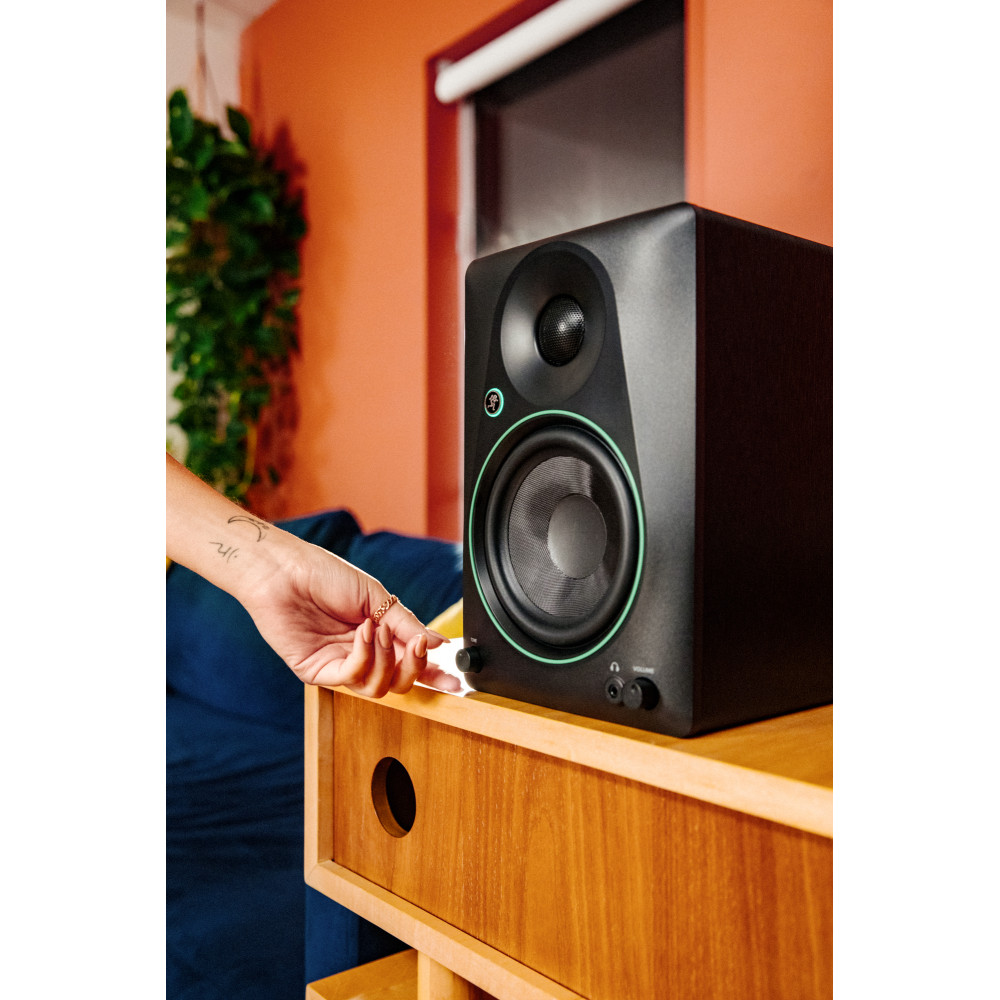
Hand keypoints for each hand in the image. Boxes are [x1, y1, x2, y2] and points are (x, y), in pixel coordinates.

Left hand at [240, 535, 459, 695]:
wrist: (284, 571)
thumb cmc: (325, 575)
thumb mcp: (376, 597)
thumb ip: (407, 624)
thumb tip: (438, 644)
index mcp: (378, 636)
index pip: (410, 663)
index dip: (433, 674)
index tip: (456, 681)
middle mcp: (361, 654)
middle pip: (399, 683)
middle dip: (415, 667)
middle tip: (419, 647)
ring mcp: (340, 665)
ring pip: (379, 687)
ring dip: (387, 658)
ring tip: (379, 628)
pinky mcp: (318, 672)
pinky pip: (353, 677)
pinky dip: (365, 655)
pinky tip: (363, 633)